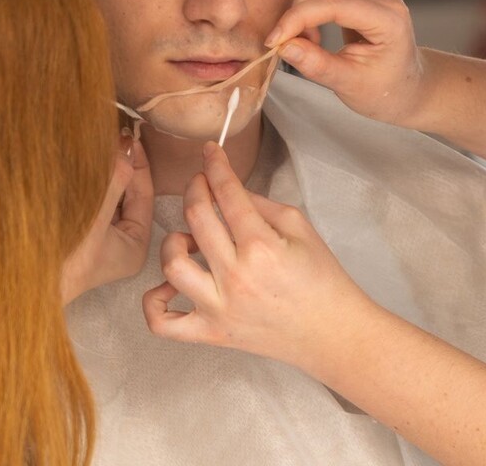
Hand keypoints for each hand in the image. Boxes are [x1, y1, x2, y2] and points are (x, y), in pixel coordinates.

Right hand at [61, 131, 153, 302]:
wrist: (16, 283)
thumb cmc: (62, 260)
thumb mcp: (94, 217)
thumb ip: (113, 180)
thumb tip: (126, 147)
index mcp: (136, 245)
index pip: (143, 193)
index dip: (137, 162)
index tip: (128, 134)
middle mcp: (120, 245)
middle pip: (125, 194)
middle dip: (117, 166)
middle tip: (109, 134)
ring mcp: (98, 243)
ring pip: (106, 197)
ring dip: (99, 173)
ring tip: (92, 145)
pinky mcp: (77, 239)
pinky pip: (89, 204)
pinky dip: (86, 185)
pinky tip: (76, 166)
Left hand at [142, 143, 379, 370]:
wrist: (331, 332)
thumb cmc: (322, 280)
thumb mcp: (300, 228)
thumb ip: (261, 205)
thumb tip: (229, 192)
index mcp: (262, 247)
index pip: (227, 193)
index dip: (216, 165)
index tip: (210, 152)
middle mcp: (236, 276)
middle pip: (196, 218)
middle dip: (195, 189)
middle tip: (201, 185)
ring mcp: (220, 308)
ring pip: (172, 265)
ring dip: (174, 242)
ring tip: (190, 240)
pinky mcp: (211, 333)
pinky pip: (163, 322)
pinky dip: (154, 302)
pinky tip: (168, 286)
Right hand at [266, 0, 428, 126]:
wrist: (407, 84)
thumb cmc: (383, 89)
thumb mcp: (349, 87)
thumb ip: (317, 66)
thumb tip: (284, 46)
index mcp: (387, 20)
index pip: (333, 4)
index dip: (297, 19)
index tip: (275, 42)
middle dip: (301, 5)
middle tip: (298, 39)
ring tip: (309, 16)